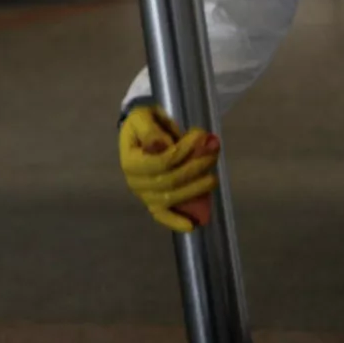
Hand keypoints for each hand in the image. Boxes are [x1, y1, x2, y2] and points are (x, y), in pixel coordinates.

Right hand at [119, 105, 218, 233]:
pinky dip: (176, 221)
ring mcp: (144, 195)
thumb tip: (159, 144)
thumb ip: (151, 130)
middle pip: (171, 181)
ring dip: (197, 188)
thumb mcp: (144, 117)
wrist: (141, 131)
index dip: (184, 152)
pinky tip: (192, 225)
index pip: (162, 162)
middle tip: (213, 150)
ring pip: (173, 198)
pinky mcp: (154, 202)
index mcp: (130, 161)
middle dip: (196, 167)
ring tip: (213, 175)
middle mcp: (135, 182)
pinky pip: (163, 215)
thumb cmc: (144, 123)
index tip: (201, 136)